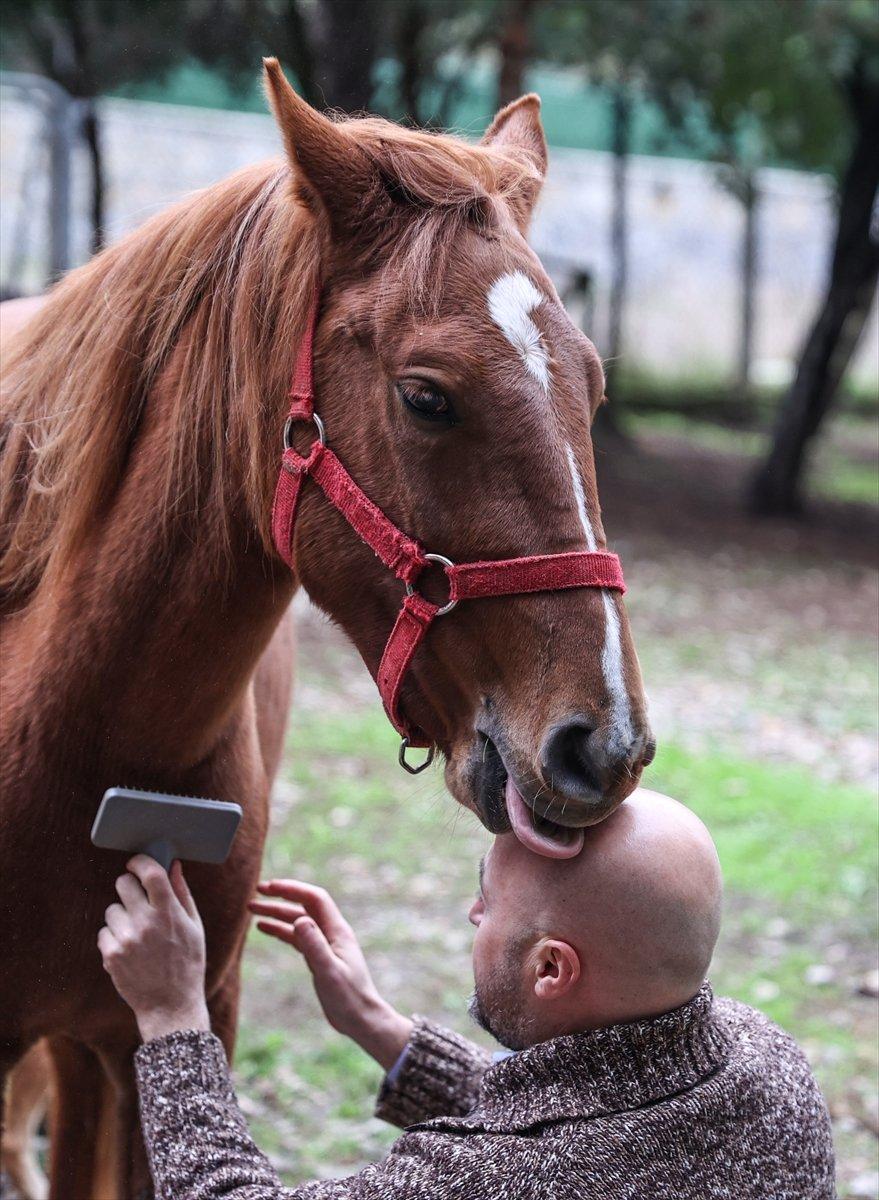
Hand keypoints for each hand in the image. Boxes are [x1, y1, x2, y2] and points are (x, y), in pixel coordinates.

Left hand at [97, 856, 209, 1043]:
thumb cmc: (187, 963)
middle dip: (128, 887)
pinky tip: (129, 950)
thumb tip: (174, 865)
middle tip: (136, 899)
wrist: (171, 1006)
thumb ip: (182, 893)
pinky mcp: (111, 956)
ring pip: (111, 909)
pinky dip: (113, 938)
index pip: (151, 873)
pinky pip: (103, 932)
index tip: (136, 863)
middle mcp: (146, 923)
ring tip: (136, 934)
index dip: (140, 862)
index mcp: (169, 913)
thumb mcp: (194, 927)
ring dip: (121, 916)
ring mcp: (126, 940)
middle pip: (123, 884)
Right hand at [249, 880, 411, 1070]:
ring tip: (252, 909)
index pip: (314, 899)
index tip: (269, 888)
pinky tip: (263, 928)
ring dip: (276, 913)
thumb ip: (314, 946)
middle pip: (303, 906)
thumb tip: (299, 919)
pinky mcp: (318, 957)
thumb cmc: (349, 998)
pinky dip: (280, 930)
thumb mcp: (329, 972)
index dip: (292, 889)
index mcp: (337, 931)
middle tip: (256, 892)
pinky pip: (296, 936)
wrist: (361, 1020)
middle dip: (281, 897)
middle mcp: (331, 932)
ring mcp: (325, 944)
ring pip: (297, 920)